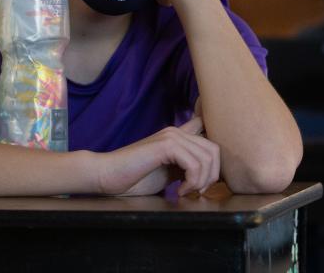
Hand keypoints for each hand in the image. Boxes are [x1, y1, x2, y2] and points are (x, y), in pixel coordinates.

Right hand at [97, 116, 220, 196]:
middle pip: (215, 149)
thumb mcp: (169, 173)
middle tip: (196, 191)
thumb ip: (186, 168)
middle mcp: (177, 131)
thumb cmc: (134, 178)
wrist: (107, 176)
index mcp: (178, 136)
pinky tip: (178, 191)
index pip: (208, 130)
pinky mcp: (165, 145)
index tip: (209, 177)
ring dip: (201, 181)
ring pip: (208, 156)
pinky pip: (194, 163)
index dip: (216, 153)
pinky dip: (192, 182)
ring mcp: (171, 136)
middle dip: (212, 175)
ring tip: (185, 192)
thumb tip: (210, 176)